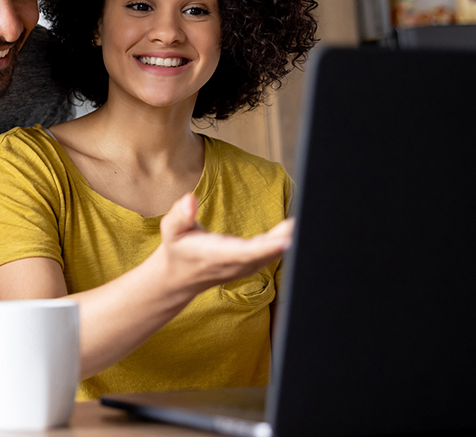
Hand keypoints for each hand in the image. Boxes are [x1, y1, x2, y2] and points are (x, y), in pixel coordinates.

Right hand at [157, 193, 292, 295]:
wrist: (180, 277)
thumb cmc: (178, 249)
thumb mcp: (171, 229)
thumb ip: (180, 214)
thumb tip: (190, 199)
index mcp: (216, 255)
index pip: (244, 252)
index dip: (266, 248)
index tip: (285, 240)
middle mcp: (235, 263)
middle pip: (267, 253)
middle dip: (287, 238)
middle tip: (303, 219)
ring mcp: (246, 266)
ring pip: (273, 254)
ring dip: (290, 239)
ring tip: (304, 218)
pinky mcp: (252, 264)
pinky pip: (273, 253)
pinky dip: (286, 242)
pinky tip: (296, 227)